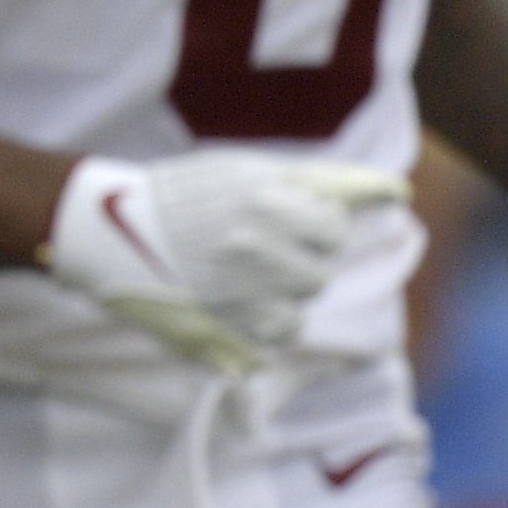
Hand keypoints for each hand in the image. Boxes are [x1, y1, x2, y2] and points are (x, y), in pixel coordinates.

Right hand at [42, 151, 407, 374]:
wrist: (108, 228)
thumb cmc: (187, 193)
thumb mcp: (250, 171)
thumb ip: (328, 183)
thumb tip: (400, 189)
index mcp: (266, 202)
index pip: (332, 227)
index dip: (308, 223)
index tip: (274, 218)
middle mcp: (258, 248)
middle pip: (318, 271)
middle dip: (295, 259)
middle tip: (250, 246)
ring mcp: (240, 293)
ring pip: (299, 308)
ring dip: (278, 293)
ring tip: (236, 274)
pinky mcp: (223, 330)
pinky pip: (275, 337)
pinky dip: (263, 323)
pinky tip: (232, 302)